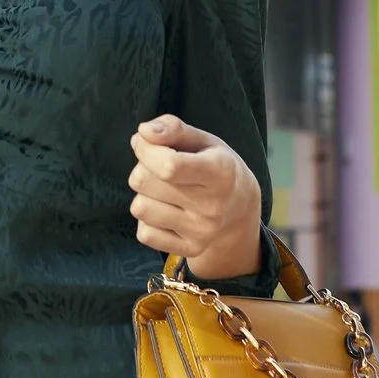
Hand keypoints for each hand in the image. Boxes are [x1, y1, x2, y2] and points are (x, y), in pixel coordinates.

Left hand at [127, 114, 262, 279]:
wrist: (239, 206)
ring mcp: (202, 231)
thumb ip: (173, 128)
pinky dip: (148, 220)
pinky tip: (166, 210)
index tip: (144, 141)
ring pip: (140, 208)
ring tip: (163, 189)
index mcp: (220, 172)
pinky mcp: (191, 249)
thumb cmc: (214, 164)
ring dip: (143, 194)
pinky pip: (144, 233)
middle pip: (144, 182)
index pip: (168, 165)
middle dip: (142, 168)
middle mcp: (213, 206)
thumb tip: (143, 133)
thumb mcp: (202, 139)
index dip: (145, 149)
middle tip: (158, 167)